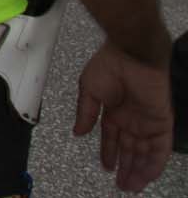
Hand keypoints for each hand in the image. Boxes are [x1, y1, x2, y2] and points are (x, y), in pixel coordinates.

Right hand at [74, 40, 173, 192]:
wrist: (132, 55)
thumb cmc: (109, 66)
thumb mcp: (88, 90)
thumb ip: (86, 113)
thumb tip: (78, 132)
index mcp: (113, 110)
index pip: (112, 137)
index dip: (109, 152)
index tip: (107, 167)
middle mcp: (131, 118)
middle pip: (130, 149)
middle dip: (126, 167)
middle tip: (122, 186)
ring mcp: (147, 121)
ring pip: (144, 152)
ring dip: (139, 170)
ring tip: (131, 186)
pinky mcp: (161, 122)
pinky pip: (160, 148)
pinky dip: (154, 162)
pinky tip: (147, 175)